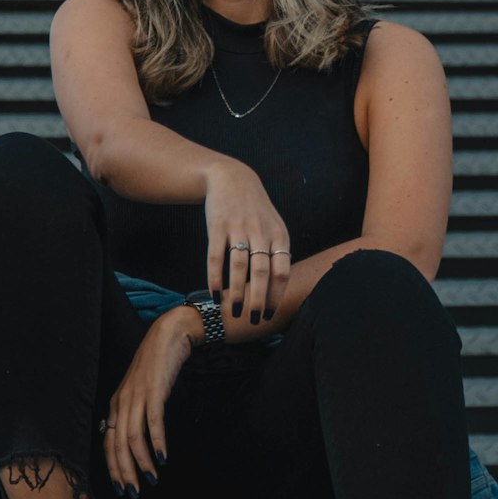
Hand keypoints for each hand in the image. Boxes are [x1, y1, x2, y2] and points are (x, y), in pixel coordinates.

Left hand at [104, 306, 193, 495]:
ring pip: (133, 438)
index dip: (113, 468)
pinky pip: (153, 422)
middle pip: (117, 445)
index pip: (108, 443)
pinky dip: (157, 442)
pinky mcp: (154, 391)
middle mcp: (122, 402)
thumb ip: (135, 413)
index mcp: (116, 404)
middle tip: (133, 493)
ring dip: (142, 463)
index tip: (122, 487)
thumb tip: (135, 440)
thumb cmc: (156, 366)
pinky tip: (163, 458)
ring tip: (151, 480)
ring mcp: (137, 396)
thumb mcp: (140, 391)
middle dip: (125, 472)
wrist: (168, 336)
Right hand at [204, 161, 290, 325]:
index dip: (276, 295)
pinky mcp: (218, 226)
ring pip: (239, 267)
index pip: (282, 271)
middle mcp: (261, 232)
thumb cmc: (255, 210)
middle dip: (258, 299)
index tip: (270, 314)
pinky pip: (217, 257)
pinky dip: (215, 278)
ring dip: (237, 292)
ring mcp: (239, 228)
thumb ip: (277, 253)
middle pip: (262, 272)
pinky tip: (215, 294)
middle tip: (254, 320)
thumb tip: (278, 289)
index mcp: (279, 235)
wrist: (232, 178)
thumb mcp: (274, 226)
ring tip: (234, 311)